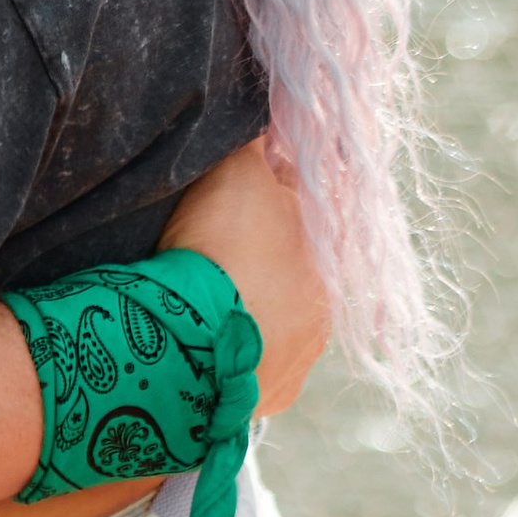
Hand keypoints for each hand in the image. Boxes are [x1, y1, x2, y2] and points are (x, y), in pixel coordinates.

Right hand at [163, 137, 328, 416]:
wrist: (194, 342)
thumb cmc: (223, 247)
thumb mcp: (237, 173)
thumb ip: (255, 145)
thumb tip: (266, 116)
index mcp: (323, 257)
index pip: (294, 214)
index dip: (260, 196)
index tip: (225, 194)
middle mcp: (320, 314)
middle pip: (285, 271)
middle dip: (256, 260)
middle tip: (208, 252)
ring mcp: (294, 363)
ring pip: (268, 323)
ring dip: (244, 312)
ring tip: (200, 304)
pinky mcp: (265, 400)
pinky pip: (246, 368)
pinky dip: (228, 354)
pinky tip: (200, 343)